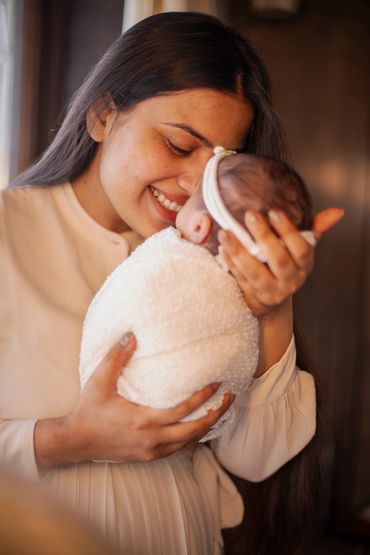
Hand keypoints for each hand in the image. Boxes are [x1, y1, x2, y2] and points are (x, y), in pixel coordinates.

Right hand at [35, 333, 233, 467]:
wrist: (77, 441)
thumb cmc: (89, 410)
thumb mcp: (99, 381)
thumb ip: (116, 357)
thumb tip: (131, 335)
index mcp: (143, 421)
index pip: (182, 410)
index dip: (202, 397)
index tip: (216, 384)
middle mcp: (152, 440)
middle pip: (194, 430)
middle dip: (215, 414)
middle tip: (230, 398)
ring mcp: (152, 451)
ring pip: (189, 442)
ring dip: (207, 427)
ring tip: (220, 410)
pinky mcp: (149, 456)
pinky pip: (179, 449)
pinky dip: (193, 437)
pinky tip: (199, 426)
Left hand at [218, 207, 343, 317]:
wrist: (273, 303)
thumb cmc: (287, 266)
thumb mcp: (302, 250)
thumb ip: (316, 229)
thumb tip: (337, 211)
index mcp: (304, 265)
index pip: (301, 248)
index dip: (288, 231)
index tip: (273, 212)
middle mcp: (291, 280)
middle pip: (278, 259)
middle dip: (263, 236)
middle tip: (249, 215)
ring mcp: (271, 291)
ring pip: (254, 272)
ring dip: (238, 251)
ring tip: (225, 233)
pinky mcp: (253, 298)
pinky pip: (240, 279)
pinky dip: (230, 263)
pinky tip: (222, 248)